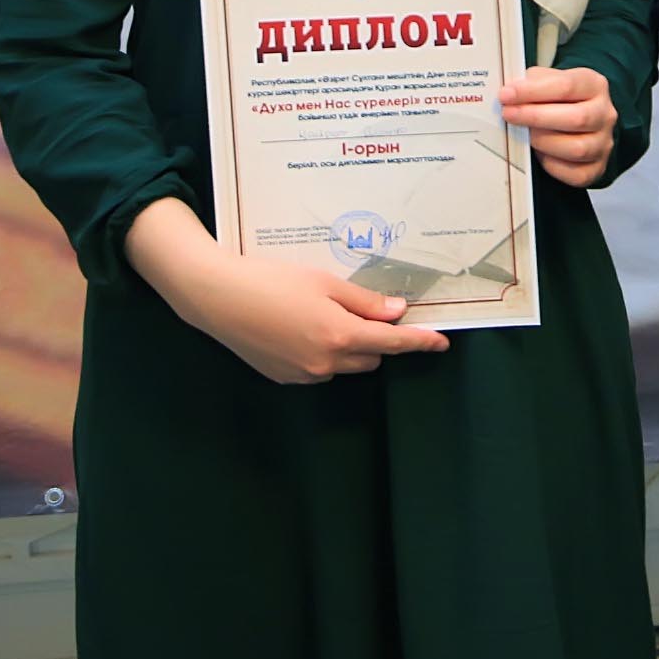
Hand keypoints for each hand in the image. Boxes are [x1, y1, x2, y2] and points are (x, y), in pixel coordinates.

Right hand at [125, 198, 448, 383]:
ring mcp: (303, 374)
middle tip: (362, 308)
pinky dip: (322, 352)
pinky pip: (318, 368)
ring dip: (348, 345)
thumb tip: (397, 314)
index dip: (420, 342)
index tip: (441, 343)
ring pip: (345, 363)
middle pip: (371, 356)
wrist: (216, 298)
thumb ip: (364, 301)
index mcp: (339, 335)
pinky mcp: (284, 377)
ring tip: (321, 312)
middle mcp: (325, 362)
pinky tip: (300, 327)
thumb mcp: (323, 282)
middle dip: (376, 337)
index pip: (393, 343)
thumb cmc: (271, 281)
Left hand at [501, 66, 617, 187]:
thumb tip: (511, 93)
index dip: (533, 91)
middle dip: (536, 117)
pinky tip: (539, 153)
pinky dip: (552, 165)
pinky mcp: (597, 168)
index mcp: (594, 85)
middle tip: (509, 114)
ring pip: (577, 148)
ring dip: (543, 142)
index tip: (507, 95)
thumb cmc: (562, 100)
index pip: (566, 86)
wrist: (582, 120)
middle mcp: (605, 114)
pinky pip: (575, 174)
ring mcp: (604, 143)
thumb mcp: (550, 80)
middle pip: (577, 118)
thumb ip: (532, 83)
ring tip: (525, 134)